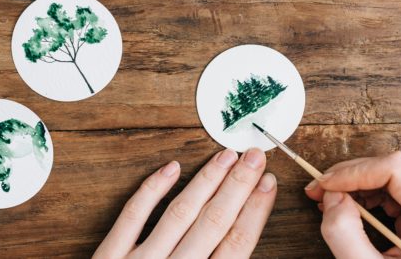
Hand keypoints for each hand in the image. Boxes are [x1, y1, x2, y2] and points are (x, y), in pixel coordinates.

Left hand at [94, 148, 277, 257]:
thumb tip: (244, 244)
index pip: (235, 245)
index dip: (255, 211)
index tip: (268, 183)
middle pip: (212, 223)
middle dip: (237, 186)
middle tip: (254, 155)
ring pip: (178, 214)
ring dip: (205, 182)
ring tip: (225, 156)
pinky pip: (131, 217)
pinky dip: (151, 191)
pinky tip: (172, 167)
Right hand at [305, 151, 400, 258]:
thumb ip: (345, 234)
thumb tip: (331, 196)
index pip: (396, 169)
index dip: (354, 171)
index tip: (326, 184)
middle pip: (392, 170)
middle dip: (350, 177)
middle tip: (319, 191)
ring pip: (391, 178)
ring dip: (356, 186)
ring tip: (331, 202)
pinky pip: (396, 193)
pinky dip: (368, 197)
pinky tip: (350, 209)